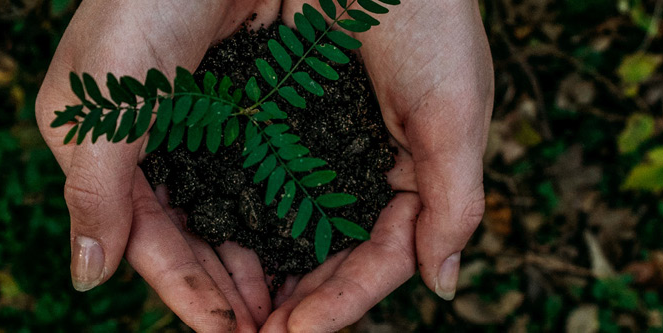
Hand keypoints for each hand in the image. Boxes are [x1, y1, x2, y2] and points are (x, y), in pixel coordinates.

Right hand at [33, 0, 282, 330]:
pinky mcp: (256, 96)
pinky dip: (290, 211)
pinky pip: (272, 170)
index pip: (146, 239)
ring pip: (237, 211)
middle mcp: (160, 139)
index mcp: (109, 144)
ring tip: (301, 305)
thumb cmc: (143, 0)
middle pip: (196, 235)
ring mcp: (210, 119)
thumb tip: (87, 278)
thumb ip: (94, 189)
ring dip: (264, 261)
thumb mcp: (100, 98)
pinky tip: (318, 241)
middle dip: (233, 287)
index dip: (188, 291)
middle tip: (277, 329)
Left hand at [258, 0, 492, 330]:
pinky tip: (209, 250)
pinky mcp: (274, 111)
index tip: (299, 332)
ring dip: (263, 273)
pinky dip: (236, 217)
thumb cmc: (427, 16)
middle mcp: (362, 163)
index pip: (382, 255)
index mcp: (413, 171)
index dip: (344, 300)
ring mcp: (316, 140)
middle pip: (330, 253)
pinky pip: (254, 177)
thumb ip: (452, 202)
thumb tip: (443, 287)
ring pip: (290, 226)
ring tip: (231, 315)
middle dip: (299, 300)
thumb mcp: (453, 111)